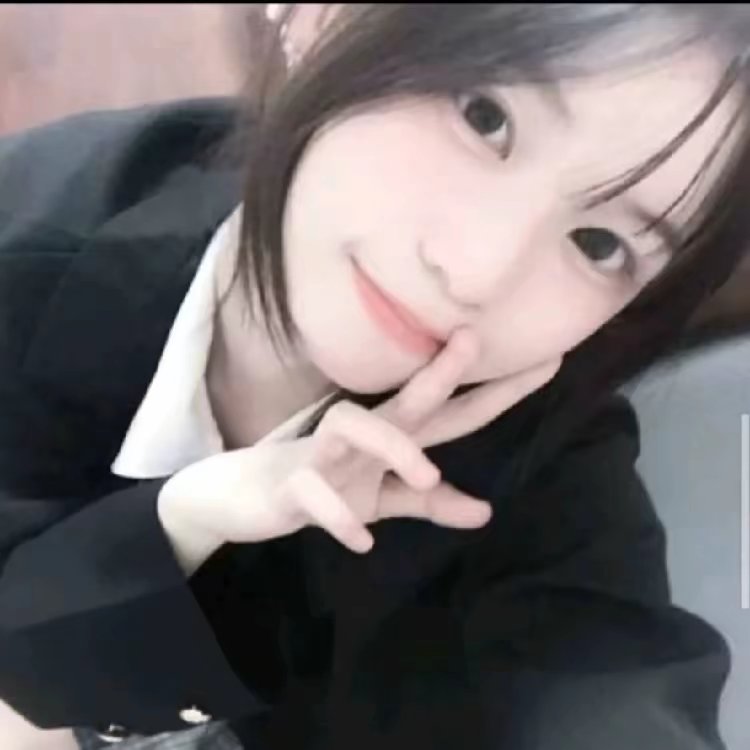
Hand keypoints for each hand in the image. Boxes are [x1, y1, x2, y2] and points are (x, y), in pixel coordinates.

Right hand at [159, 328, 560, 567]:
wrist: (242, 495)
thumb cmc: (321, 485)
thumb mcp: (381, 498)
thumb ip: (429, 501)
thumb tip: (487, 512)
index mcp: (391, 439)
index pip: (453, 411)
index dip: (498, 390)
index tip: (548, 361)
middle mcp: (362, 436)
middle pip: (406, 400)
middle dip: (441, 371)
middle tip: (473, 341)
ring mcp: (324, 456)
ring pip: (352, 428)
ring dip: (391, 448)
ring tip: (424, 478)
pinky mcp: (291, 485)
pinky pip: (313, 494)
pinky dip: (337, 516)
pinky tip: (361, 541)